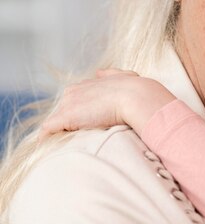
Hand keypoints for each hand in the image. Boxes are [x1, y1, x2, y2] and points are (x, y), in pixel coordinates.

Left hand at [41, 69, 175, 136]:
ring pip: (55, 121)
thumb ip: (112, 75)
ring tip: (59, 147)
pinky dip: (46, 138)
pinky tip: (46, 148)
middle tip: (72, 140)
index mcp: (86, 85)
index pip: (74, 101)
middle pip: (62, 111)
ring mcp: (69, 104)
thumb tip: (100, 72)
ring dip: (58, 133)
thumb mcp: (124, 77)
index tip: (84, 127)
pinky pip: (48, 129)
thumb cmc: (136, 91)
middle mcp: (73, 92)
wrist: (136, 97)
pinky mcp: (66, 117)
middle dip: (66, 124)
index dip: (79, 115)